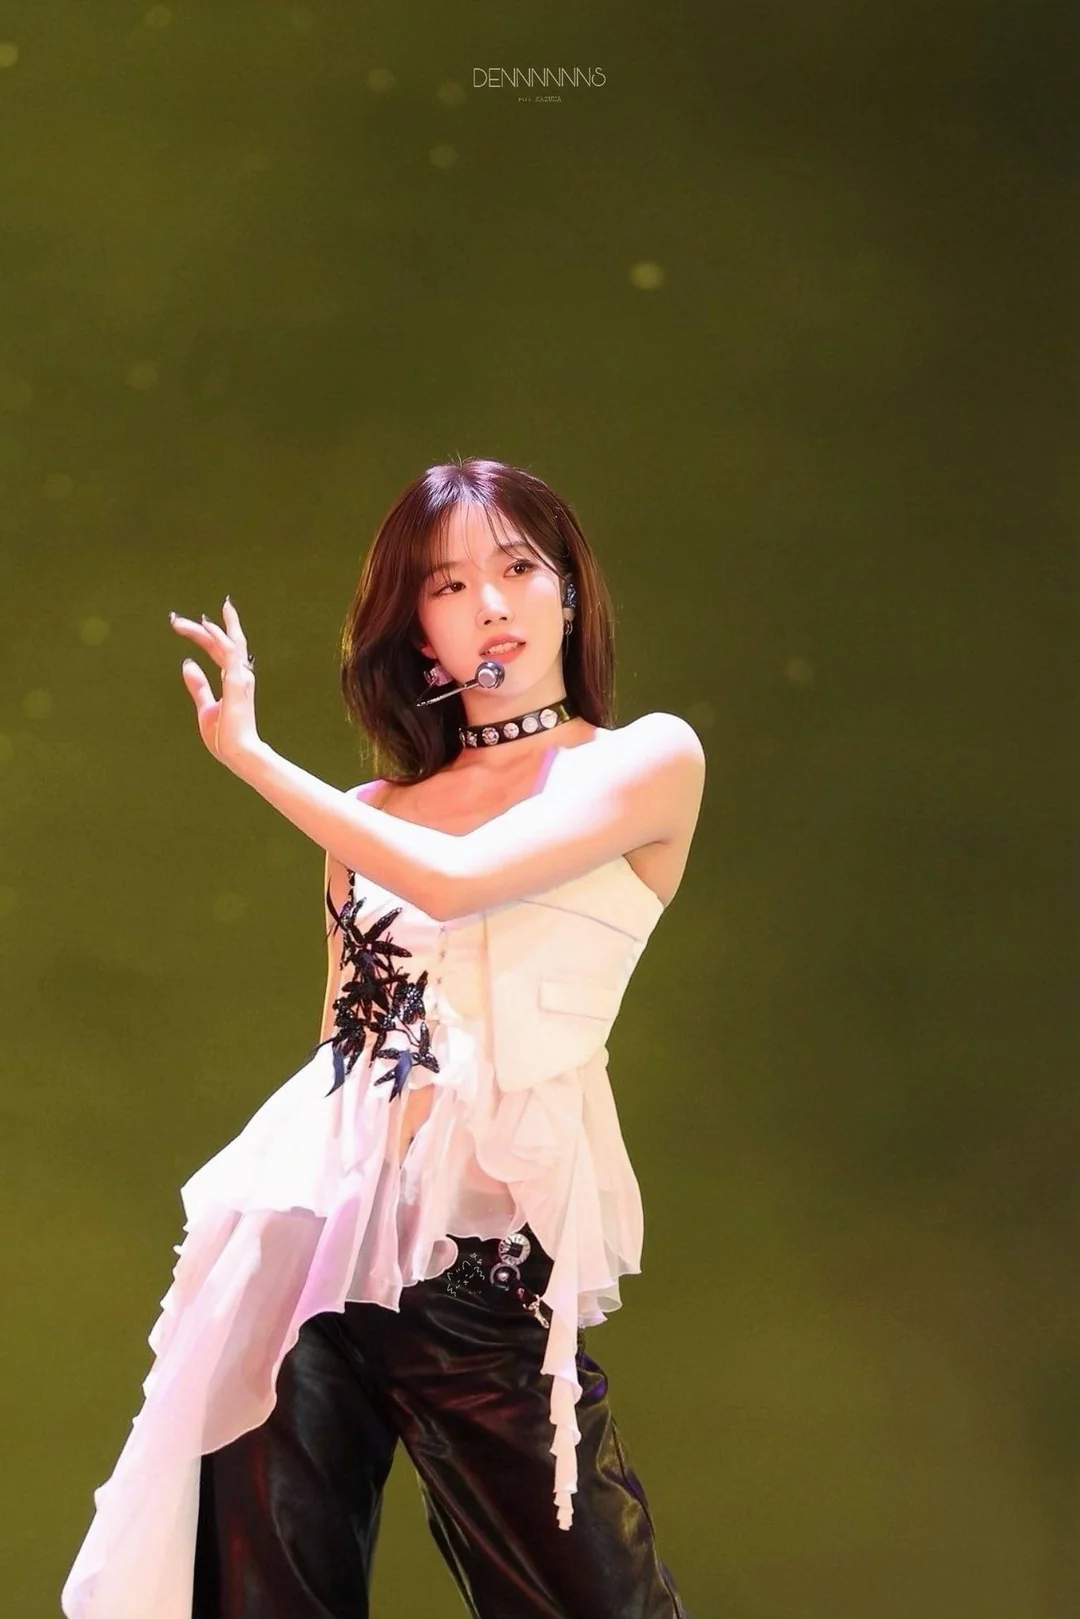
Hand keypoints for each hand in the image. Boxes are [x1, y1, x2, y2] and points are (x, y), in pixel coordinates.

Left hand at [169, 597, 262, 769]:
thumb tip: (187, 663)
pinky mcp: (237, 681)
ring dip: (207, 628)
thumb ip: (198, 686)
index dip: (205, 636)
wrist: (238, 753)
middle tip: (175, 620)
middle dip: (201, 629)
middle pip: (221, 643)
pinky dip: (219, 638)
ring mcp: (240, 677)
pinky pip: (229, 653)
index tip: (185, 626)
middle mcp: (239, 674)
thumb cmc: (225, 736)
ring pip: (227, 643)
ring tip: (184, 620)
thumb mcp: (205, 707)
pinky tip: (206, 627)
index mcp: (232, 679)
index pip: (219, 650)